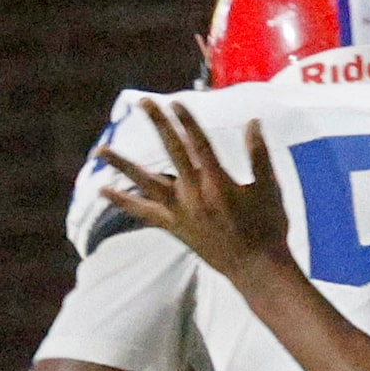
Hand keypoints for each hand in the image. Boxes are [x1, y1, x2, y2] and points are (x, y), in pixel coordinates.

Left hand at [98, 105, 293, 287]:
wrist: (256, 269)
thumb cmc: (268, 227)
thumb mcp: (269, 189)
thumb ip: (259, 155)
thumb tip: (253, 122)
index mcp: (218, 182)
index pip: (199, 143)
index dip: (186, 121)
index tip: (175, 101)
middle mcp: (194, 195)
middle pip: (172, 152)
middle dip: (159, 124)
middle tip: (144, 102)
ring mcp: (181, 212)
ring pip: (146, 184)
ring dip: (122, 166)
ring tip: (101, 150)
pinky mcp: (174, 228)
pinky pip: (144, 213)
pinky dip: (124, 202)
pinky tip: (104, 191)